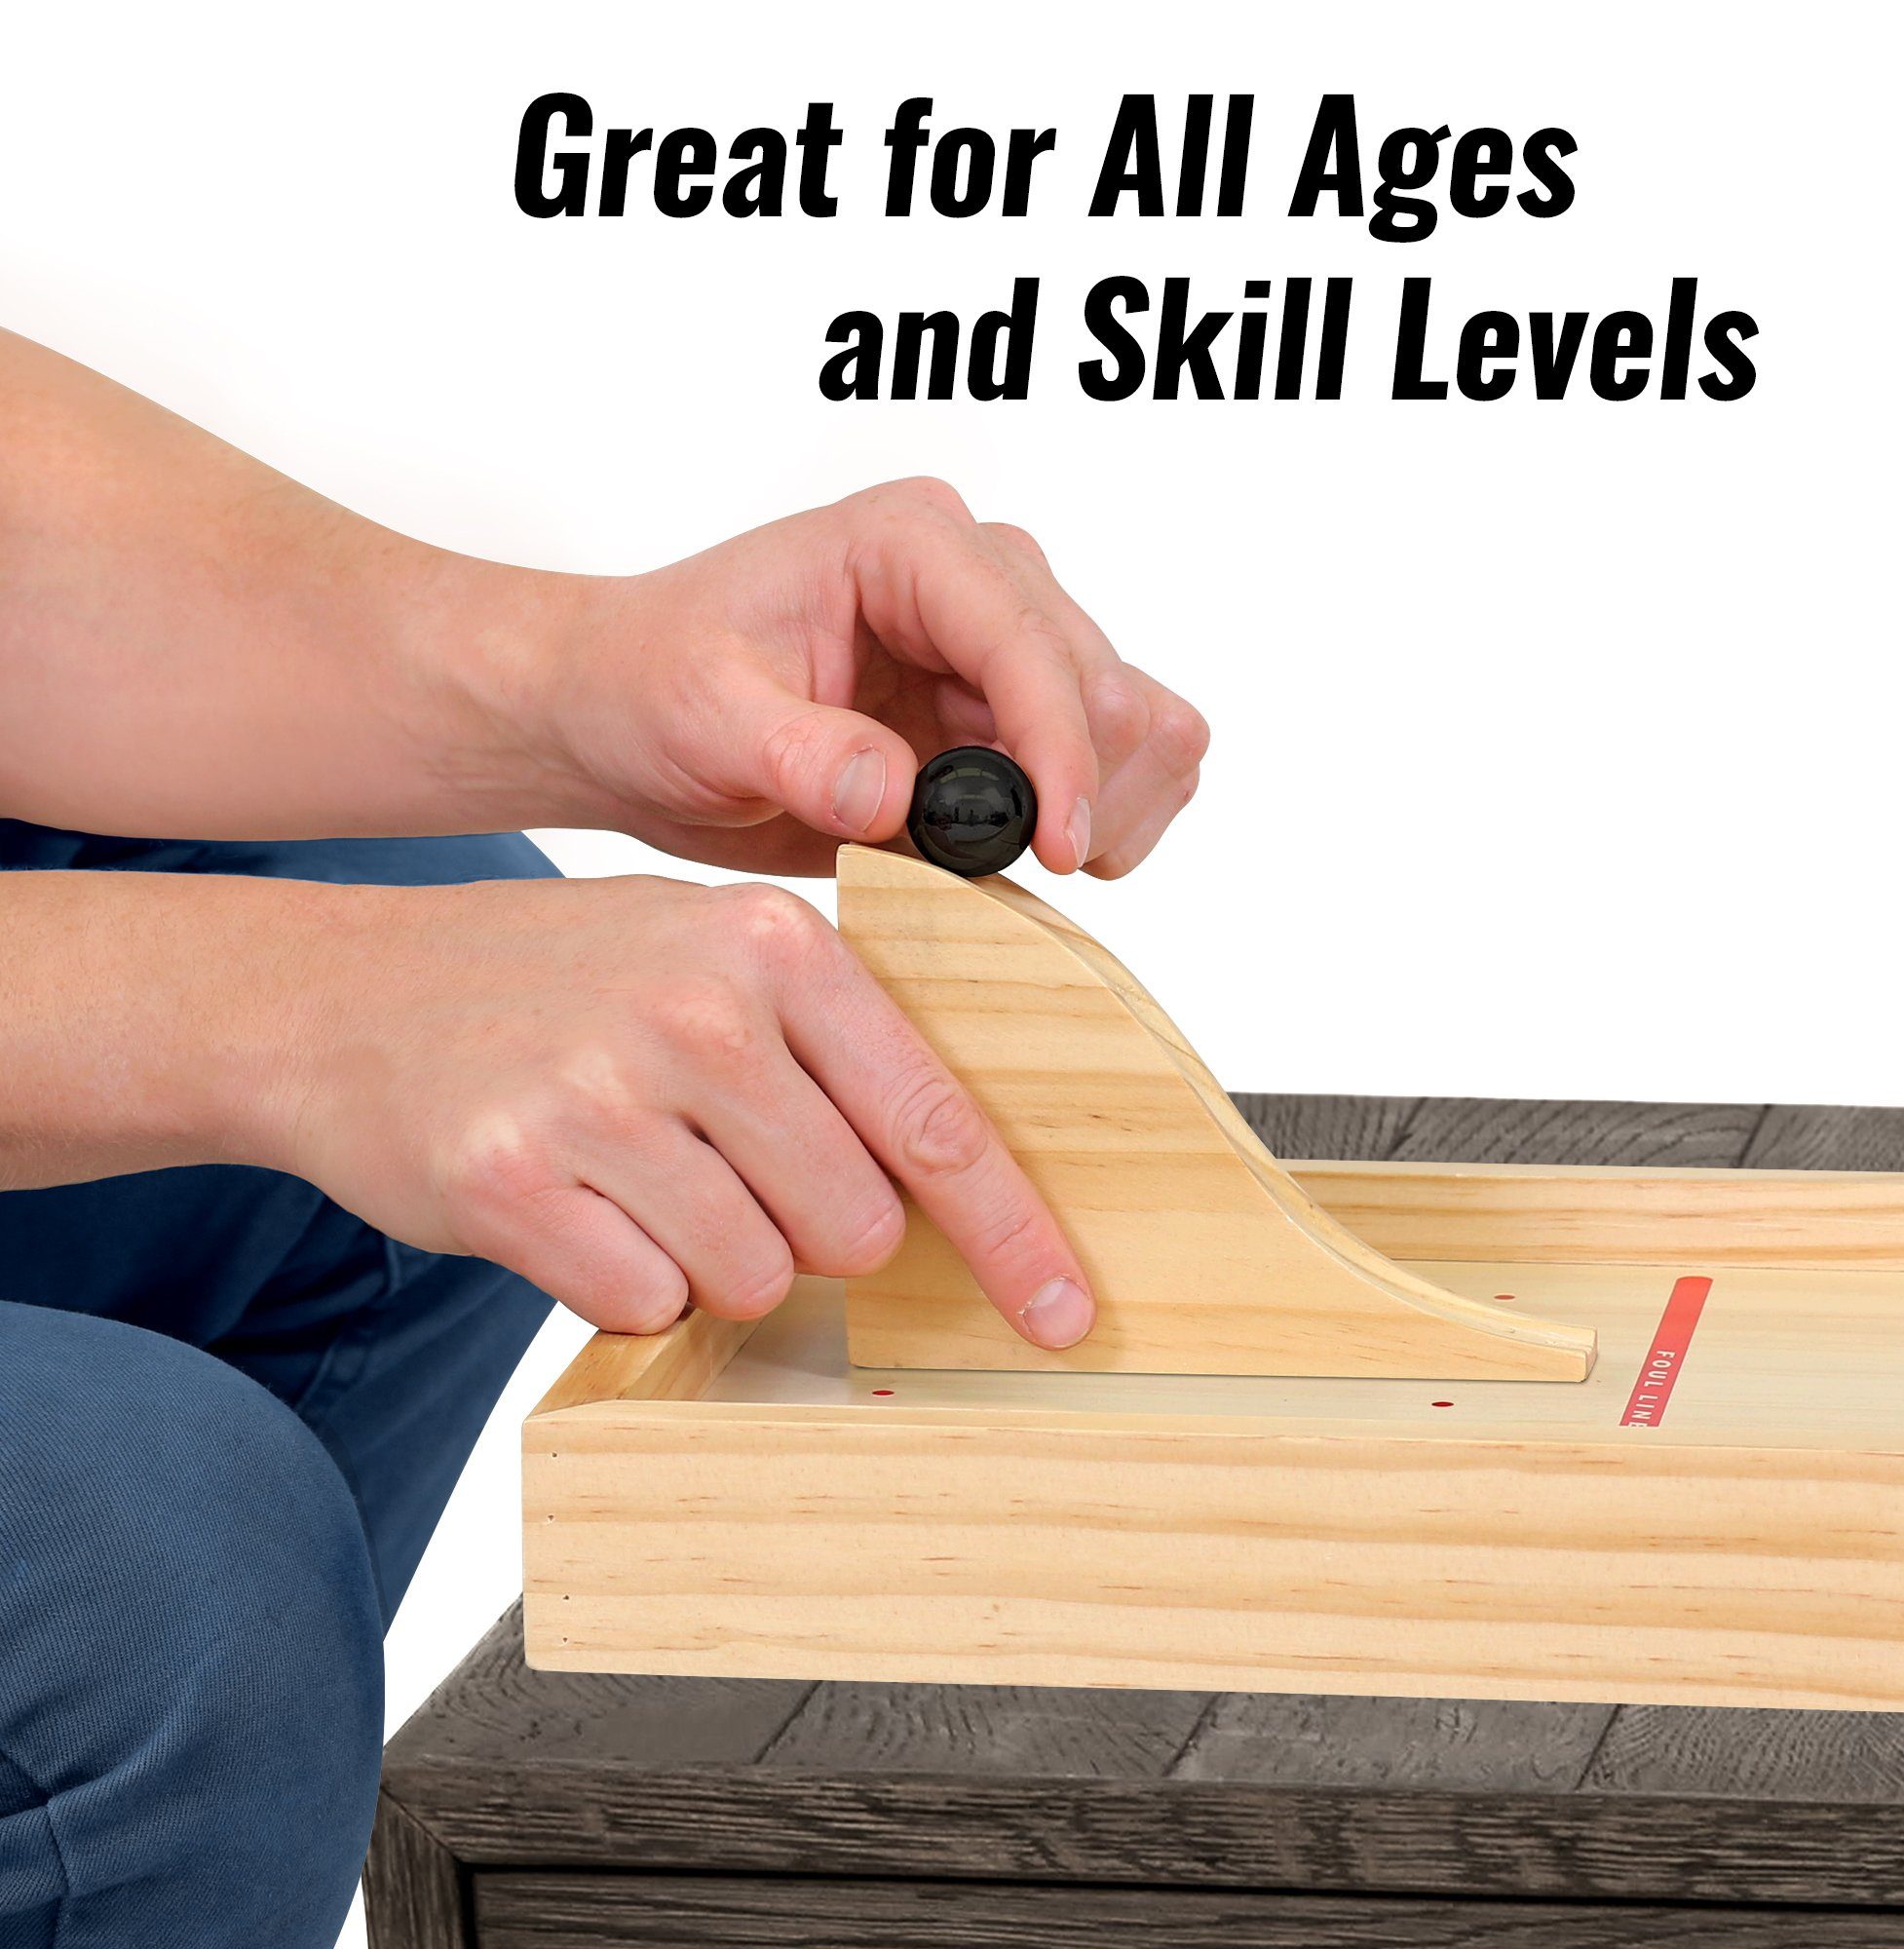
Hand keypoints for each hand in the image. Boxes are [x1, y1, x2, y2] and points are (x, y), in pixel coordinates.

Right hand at [271, 873, 1094, 1345]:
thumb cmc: (561, 982)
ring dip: (715, 1260)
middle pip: (855, 1227)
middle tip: (732, 1175)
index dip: (1015, 1234)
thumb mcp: (709, 954)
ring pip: (754, 1278)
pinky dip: (628, 1282)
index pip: (936, 1120)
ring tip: (642, 1177)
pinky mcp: (510, 1180)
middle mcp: (695, 1011)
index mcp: (774, 942)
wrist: (345, 996)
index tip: (1065, 1312)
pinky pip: (644, 1304)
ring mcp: (598, 1095)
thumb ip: (836, 1044)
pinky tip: (580, 1207)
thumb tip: (964, 1182)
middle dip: (816, 1235)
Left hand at [528, 478, 1209, 877]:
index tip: (1057, 848)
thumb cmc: (653, 684)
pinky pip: (1119, 763)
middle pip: (1109, 684)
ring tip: (1017, 859)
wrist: (629, 713)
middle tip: (1020, 869)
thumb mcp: (700, 718)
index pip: (1028, 642)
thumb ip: (798, 753)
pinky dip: (1099, 819)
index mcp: (908, 545)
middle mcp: (979, 577)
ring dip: (1108, 807)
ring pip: (1140, 723)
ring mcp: (1005, 644)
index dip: (1059, 751)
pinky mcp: (1013, 710)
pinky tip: (1021, 851)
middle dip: (1084, 790)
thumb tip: (895, 795)